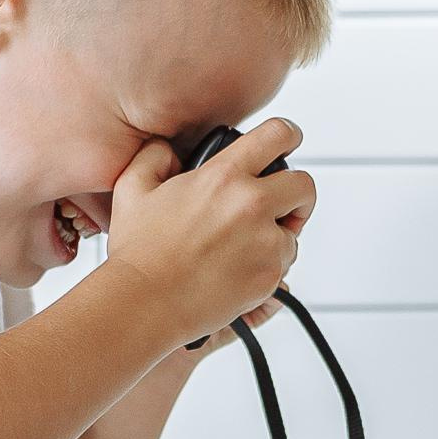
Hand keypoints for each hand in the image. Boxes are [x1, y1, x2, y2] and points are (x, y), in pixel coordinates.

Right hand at [106, 120, 313, 352]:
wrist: (144, 302)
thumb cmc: (138, 252)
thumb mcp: (132, 187)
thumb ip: (154, 156)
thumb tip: (169, 150)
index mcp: (224, 176)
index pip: (278, 135)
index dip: (288, 135)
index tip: (288, 143)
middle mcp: (251, 204)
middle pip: (304, 185)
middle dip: (297, 194)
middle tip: (281, 205)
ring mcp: (265, 242)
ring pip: (294, 233)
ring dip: (278, 237)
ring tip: (244, 248)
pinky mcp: (270, 276)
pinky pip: (284, 266)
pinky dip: (268, 267)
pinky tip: (238, 270)